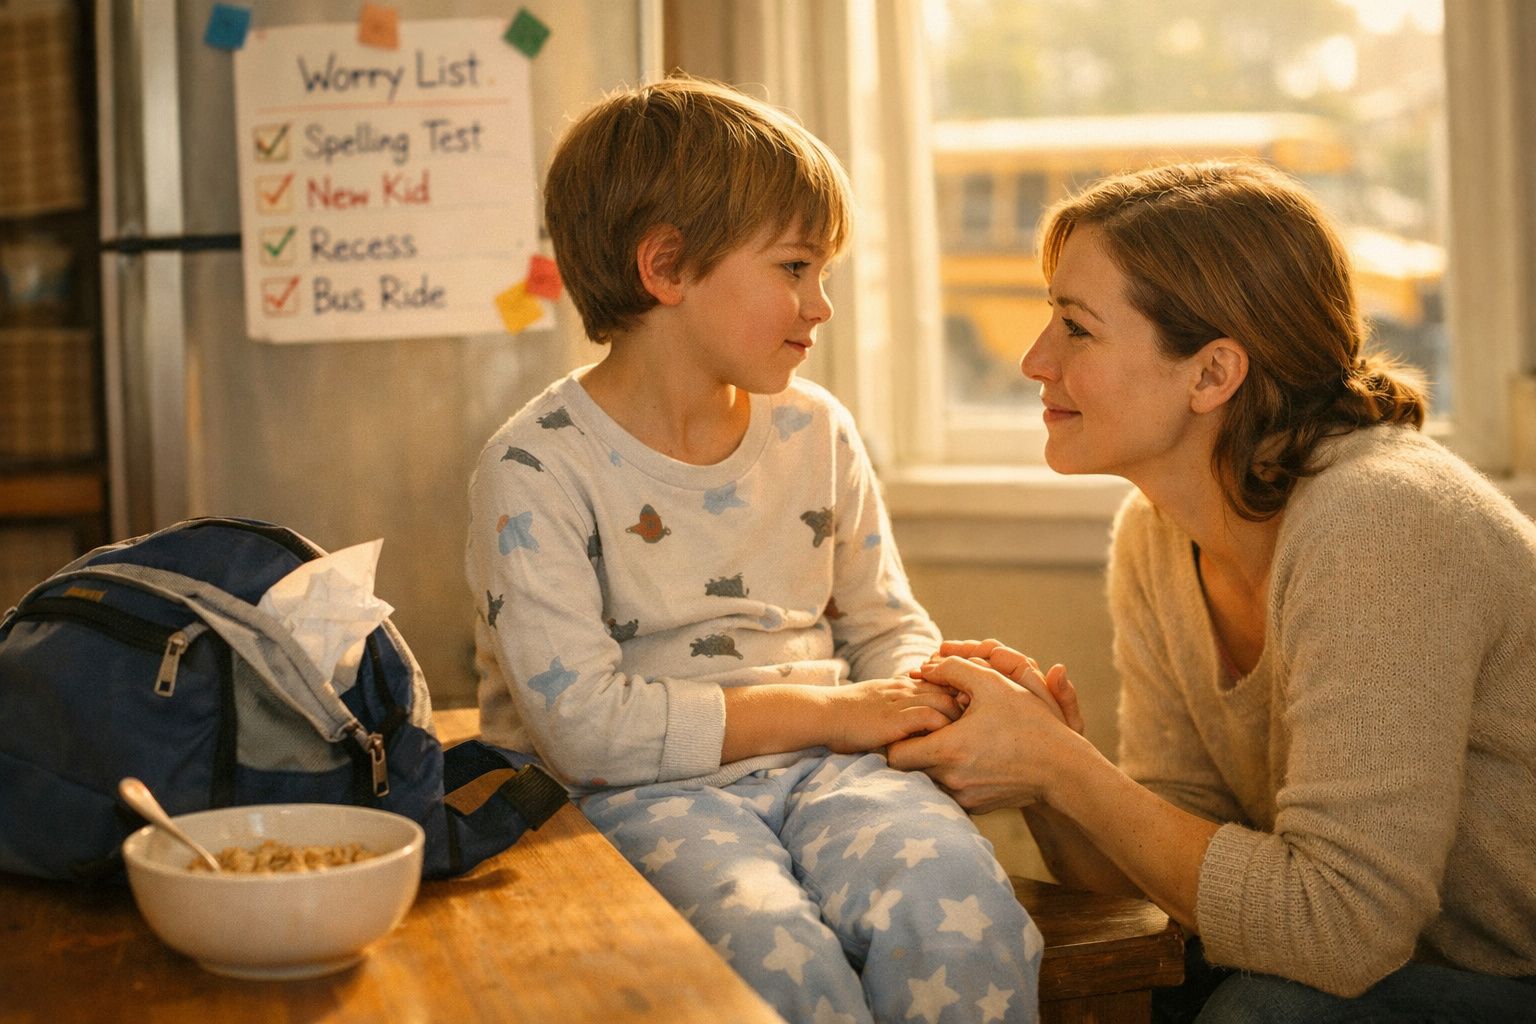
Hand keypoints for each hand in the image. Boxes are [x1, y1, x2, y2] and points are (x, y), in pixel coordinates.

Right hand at [824, 678, 961, 753]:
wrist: (823, 713)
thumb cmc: (845, 715)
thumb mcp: (876, 703)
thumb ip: (896, 708)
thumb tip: (913, 725)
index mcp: (904, 684)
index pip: (944, 681)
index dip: (960, 695)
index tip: (972, 713)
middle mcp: (907, 688)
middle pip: (952, 688)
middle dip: (969, 706)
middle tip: (981, 727)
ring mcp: (902, 701)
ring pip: (946, 702)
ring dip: (961, 720)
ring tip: (971, 739)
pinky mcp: (896, 718)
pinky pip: (930, 718)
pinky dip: (944, 730)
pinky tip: (950, 744)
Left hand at [888, 655, 1090, 812]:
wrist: (1062, 767)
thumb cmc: (1028, 722)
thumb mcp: (992, 683)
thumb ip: (953, 669)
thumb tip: (923, 667)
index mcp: (948, 751)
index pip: (894, 755)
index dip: (899, 736)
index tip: (914, 722)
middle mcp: (950, 781)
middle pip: (909, 769)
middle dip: (914, 748)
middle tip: (930, 729)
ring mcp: (963, 799)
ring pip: (929, 780)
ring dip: (934, 762)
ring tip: (953, 740)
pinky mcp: (977, 808)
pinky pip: (951, 791)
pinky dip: (954, 775)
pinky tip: (972, 756)